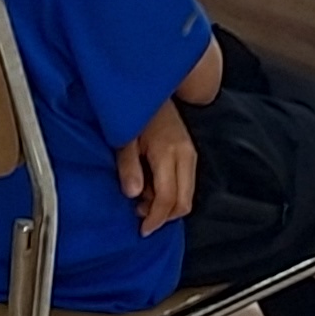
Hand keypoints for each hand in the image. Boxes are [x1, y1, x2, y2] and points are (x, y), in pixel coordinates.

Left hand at [118, 98, 199, 234]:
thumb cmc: (135, 110)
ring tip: (142, 197)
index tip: (142, 229)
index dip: (155, 218)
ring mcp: (190, 153)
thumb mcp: (124, 137)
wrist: (151, 86)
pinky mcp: (189, 152)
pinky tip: (150, 185)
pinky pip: (185, 184)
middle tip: (140, 214)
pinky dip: (170, 193)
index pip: (168, 198)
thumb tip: (133, 195)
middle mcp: (185, 155)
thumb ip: (128, 167)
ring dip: (166, 205)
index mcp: (169, 152)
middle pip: (184, 202)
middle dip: (163, 216)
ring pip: (187, 195)